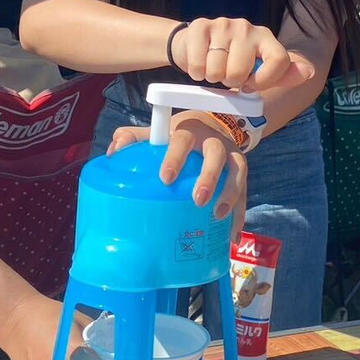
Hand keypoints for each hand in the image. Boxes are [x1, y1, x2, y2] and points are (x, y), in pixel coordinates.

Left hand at [108, 112, 248, 235]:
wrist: (212, 125)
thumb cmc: (179, 136)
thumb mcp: (159, 133)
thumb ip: (134, 138)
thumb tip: (113, 152)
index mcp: (188, 132)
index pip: (182, 140)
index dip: (175, 157)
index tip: (166, 178)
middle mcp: (213, 141)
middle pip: (216, 154)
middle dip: (209, 177)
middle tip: (198, 200)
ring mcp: (231, 155)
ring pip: (238, 170)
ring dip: (232, 194)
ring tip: (219, 216)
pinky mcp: (241, 171)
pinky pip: (246, 191)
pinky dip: (240, 214)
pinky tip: (232, 235)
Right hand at [170, 17, 314, 91]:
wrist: (195, 45)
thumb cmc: (231, 61)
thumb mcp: (259, 71)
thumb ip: (283, 74)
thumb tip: (309, 72)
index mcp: (266, 37)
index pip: (279, 61)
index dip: (264, 81)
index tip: (250, 86)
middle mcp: (247, 27)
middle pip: (241, 72)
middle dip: (230, 81)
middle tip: (227, 73)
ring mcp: (223, 24)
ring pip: (218, 71)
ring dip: (211, 77)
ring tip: (212, 67)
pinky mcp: (200, 27)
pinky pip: (198, 65)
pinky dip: (196, 72)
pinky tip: (200, 63)